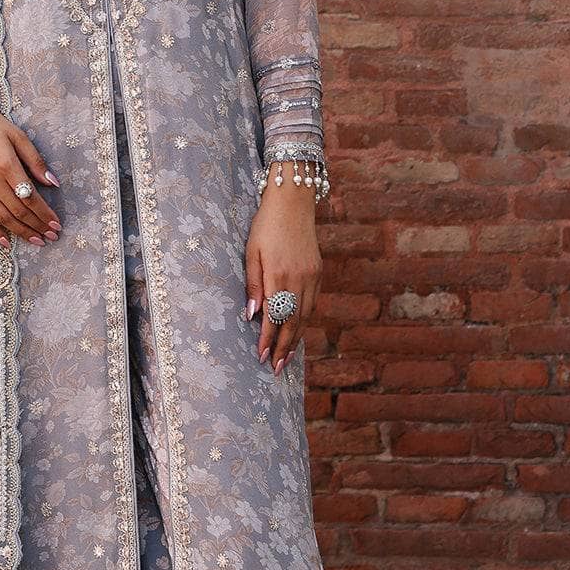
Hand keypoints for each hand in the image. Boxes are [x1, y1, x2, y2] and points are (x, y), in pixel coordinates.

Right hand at [0, 76, 61, 247]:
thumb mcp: (17, 135)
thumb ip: (35, 160)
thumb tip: (53, 183)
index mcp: (7, 164)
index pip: (30, 197)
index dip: (45, 213)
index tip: (57, 224)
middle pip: (18, 211)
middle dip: (37, 226)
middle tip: (52, 236)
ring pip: (2, 218)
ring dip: (22, 232)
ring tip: (37, 241)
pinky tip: (7, 242)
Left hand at [244, 184, 320, 372]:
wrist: (294, 201)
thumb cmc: (265, 225)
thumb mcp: (251, 252)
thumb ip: (253, 285)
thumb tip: (252, 315)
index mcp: (279, 274)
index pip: (274, 316)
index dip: (268, 339)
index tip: (261, 356)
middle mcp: (299, 279)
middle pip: (293, 321)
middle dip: (284, 347)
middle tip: (276, 368)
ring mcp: (312, 276)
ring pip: (305, 315)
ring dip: (296, 338)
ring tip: (287, 357)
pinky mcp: (318, 272)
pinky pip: (312, 303)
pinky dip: (305, 320)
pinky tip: (298, 330)